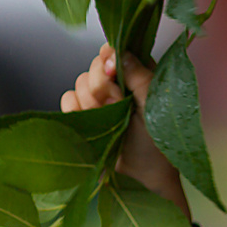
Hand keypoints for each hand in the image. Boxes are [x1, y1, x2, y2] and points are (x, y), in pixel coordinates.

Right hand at [60, 44, 189, 219]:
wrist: (145, 177)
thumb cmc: (159, 142)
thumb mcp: (155, 104)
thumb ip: (139, 75)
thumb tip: (118, 52)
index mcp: (138, 75)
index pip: (114, 50)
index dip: (108, 57)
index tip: (112, 71)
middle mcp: (118, 84)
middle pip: (93, 66)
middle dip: (102, 86)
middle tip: (118, 104)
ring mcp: (99, 100)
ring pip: (79, 83)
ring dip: (93, 103)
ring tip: (110, 119)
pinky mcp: (84, 116)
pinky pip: (67, 100)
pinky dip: (77, 111)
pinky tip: (93, 124)